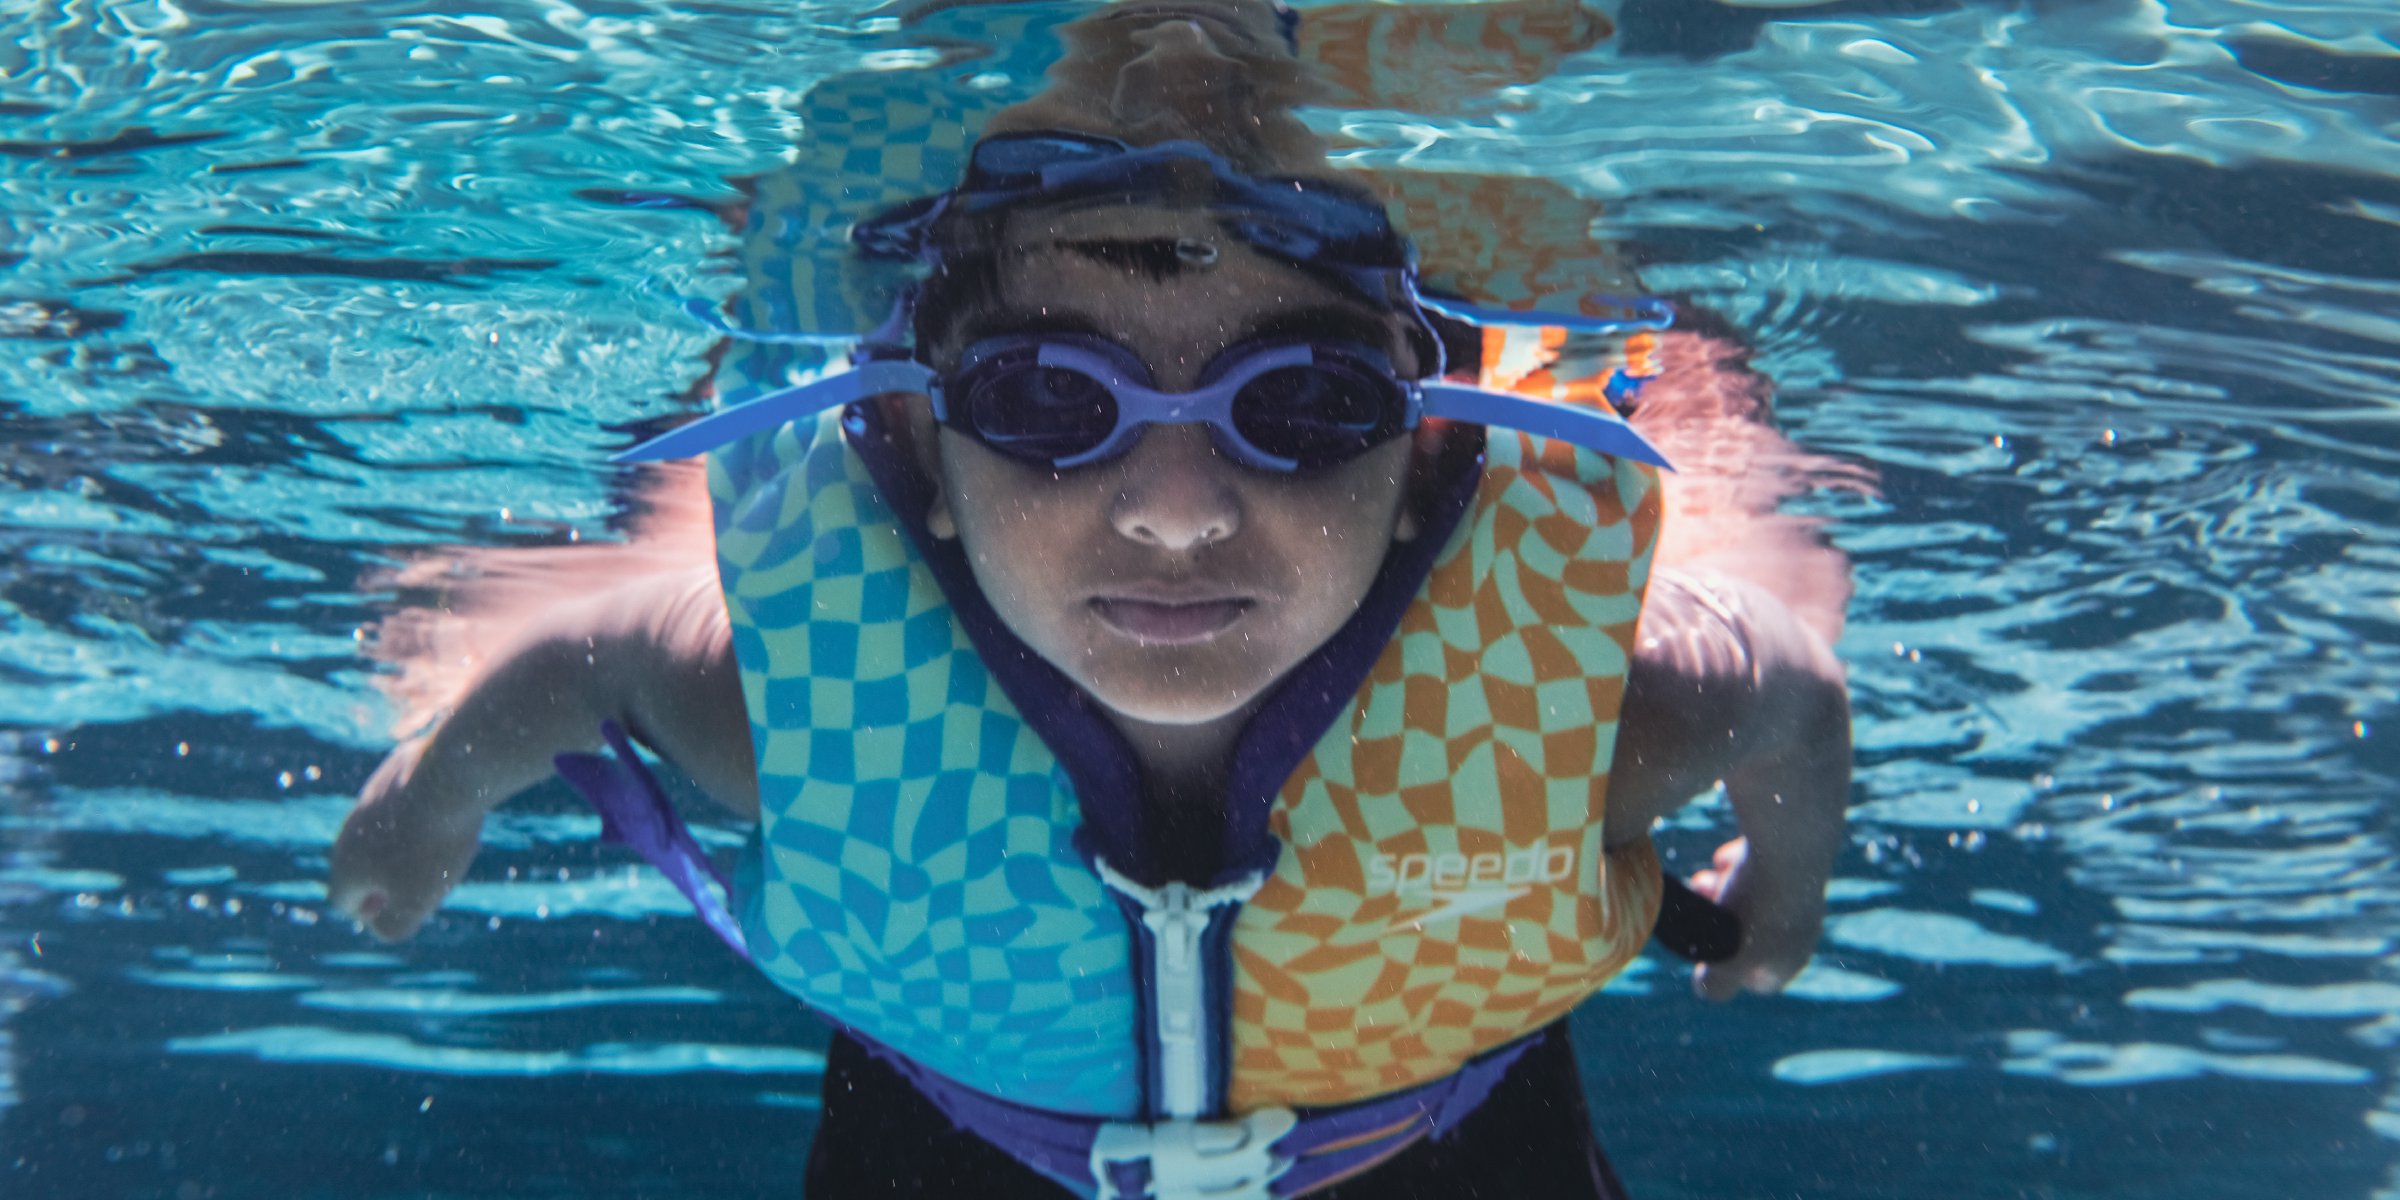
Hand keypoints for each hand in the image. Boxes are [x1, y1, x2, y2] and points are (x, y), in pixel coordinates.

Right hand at [327, 738, 484, 940]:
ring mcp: (370, 796)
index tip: (411, 900)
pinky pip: (407, 804)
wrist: (453, 773)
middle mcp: (349, 829)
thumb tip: (380, 924)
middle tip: (433, 872)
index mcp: (344, 864)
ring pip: (387, 833)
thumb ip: (393, 926)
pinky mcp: (394, 771)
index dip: (377, 913)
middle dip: (396, 878)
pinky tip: (452, 811)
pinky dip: (425, 813)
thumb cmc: (433, 845)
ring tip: (445, 842)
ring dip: (412, 844)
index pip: (346, 903)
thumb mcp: (416, 902)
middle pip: (366, 867)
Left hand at [1686, 837, 1826, 1001]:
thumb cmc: (1756, 906)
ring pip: (1746, 898)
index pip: (1755, 978)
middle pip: (1745, 932)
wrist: (1790, 844)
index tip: (1704, 950)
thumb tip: (1705, 990)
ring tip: (1707, 876)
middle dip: (1716, 919)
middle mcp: (1799, 929)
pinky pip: (1754, 867)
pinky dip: (1736, 863)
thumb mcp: (1729, 957)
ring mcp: (1797, 894)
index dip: (1725, 967)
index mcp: (1790, 959)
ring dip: (1722, 889)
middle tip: (1699, 902)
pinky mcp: (1790, 861)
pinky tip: (1727, 856)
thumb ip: (1717, 984)